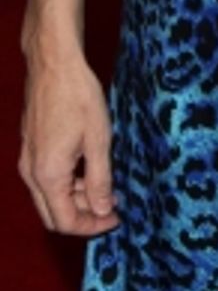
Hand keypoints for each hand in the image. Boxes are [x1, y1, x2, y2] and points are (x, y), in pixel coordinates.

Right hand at [19, 48, 118, 235]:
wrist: (54, 64)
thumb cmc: (78, 97)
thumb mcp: (99, 140)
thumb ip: (100, 180)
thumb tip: (101, 210)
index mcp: (48, 175)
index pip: (64, 222)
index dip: (91, 226)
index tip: (115, 218)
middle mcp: (31, 173)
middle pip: (53, 214)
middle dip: (83, 216)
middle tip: (111, 206)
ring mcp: (28, 160)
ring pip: (49, 197)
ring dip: (77, 198)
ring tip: (106, 185)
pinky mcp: (31, 148)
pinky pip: (47, 178)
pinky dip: (68, 182)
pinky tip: (90, 169)